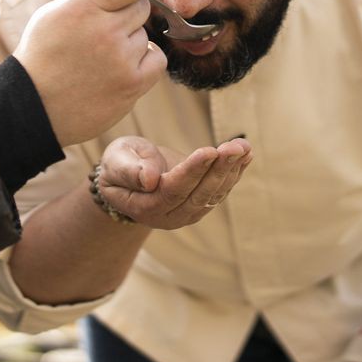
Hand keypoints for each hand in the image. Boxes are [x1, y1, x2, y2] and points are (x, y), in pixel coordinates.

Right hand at [12, 0, 166, 145]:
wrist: (35, 110)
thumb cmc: (44, 54)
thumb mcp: (56, 11)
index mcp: (83, 6)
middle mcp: (105, 30)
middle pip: (142, 4)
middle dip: (125, 14)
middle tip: (98, 32)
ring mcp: (121, 59)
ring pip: (146, 33)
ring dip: (130, 41)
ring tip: (99, 57)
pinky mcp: (134, 84)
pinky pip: (157, 58)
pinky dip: (142, 62)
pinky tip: (116, 69)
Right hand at [95, 136, 252, 228]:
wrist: (128, 177)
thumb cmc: (119, 165)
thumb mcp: (114, 162)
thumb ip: (128, 170)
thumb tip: (149, 180)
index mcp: (145, 206)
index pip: (173, 190)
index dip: (192, 171)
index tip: (208, 151)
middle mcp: (170, 215)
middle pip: (199, 194)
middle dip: (219, 169)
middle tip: (234, 146)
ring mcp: (188, 212)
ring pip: (214, 193)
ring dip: (232, 169)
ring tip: (243, 146)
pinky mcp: (201, 202)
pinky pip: (221, 189)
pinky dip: (236, 170)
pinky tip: (247, 153)